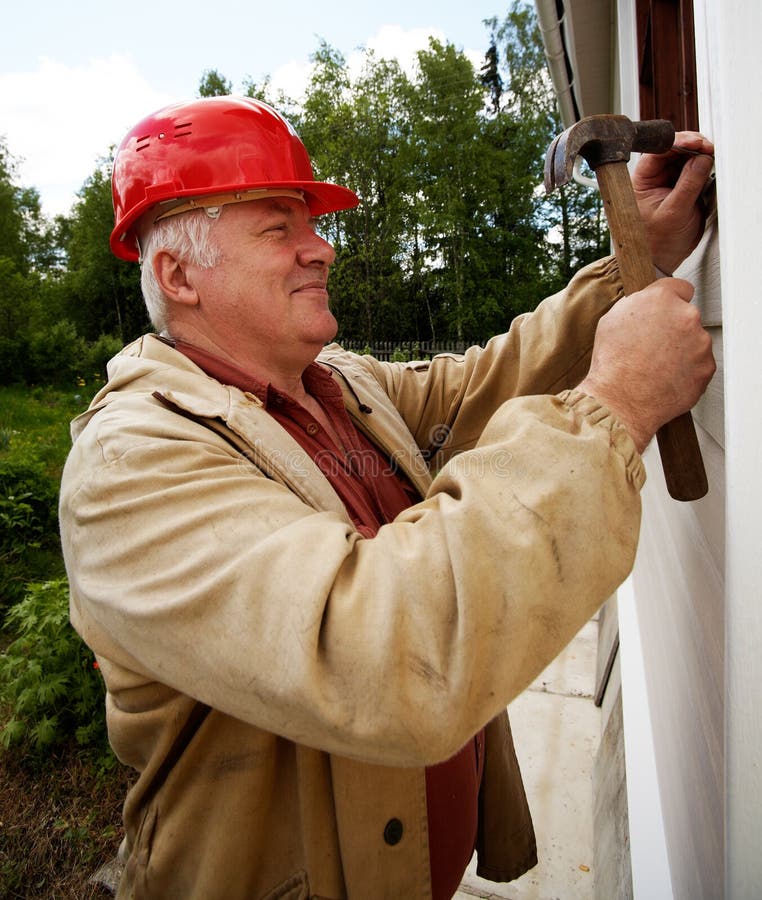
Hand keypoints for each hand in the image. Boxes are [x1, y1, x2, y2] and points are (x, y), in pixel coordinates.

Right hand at [577, 278, 714, 452]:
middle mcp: (687, 316)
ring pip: (695, 342)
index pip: (680, 288)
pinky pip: (699, 366)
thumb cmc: (611, 364)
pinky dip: (686, 372)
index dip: (669, 302)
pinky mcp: (706, 369)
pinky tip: (665, 379)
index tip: (664, 314)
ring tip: (656, 367)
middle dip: (674, 329)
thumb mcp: (612, 320)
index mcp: (662, 299)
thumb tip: (649, 303)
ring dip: (682, 351)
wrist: (619, 401)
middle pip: (687, 316)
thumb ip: (639, 304)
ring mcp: (700, 343)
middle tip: (652, 347)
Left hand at [633, 132, 714, 274]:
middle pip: (672, 150)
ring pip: (684, 158)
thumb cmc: (657, 243)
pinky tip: (708, 167)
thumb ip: (688, 184)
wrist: (661, 260)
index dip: (677, 142)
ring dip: (698, 155)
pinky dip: (702, 166)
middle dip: (691, 146)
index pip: (656, 152)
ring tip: (709, 157)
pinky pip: (692, 170)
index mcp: (640, 182)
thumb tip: (701, 159)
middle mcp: (652, 179)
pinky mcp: (679, 188)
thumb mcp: (674, 212)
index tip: (696, 143)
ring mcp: (666, 182)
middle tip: (708, 149)